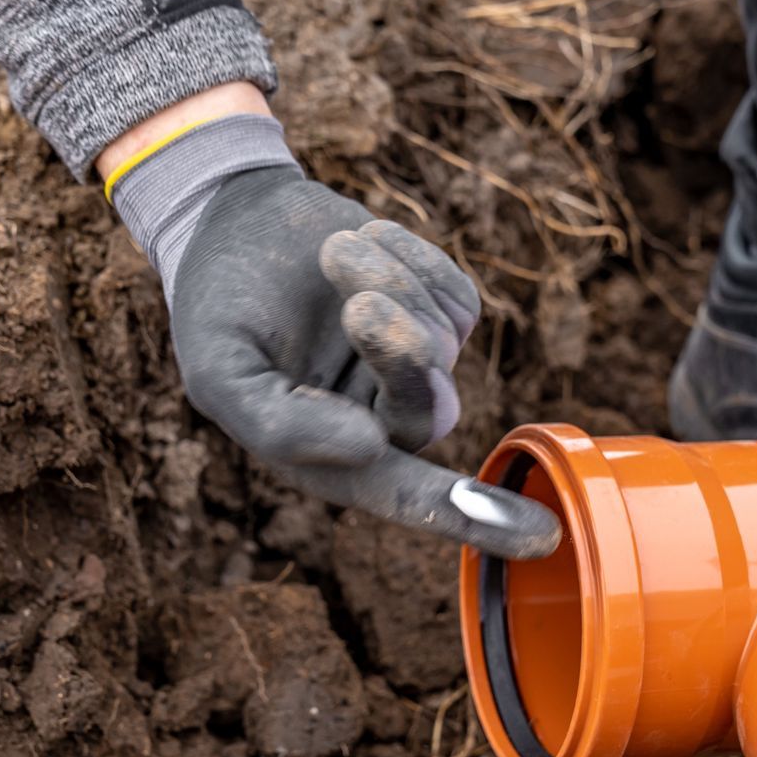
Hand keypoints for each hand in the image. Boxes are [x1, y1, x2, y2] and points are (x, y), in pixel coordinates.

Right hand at [167, 166, 560, 558]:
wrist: (236, 218)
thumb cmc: (218, 304)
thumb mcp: (218, 369)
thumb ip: (278, 425)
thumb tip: (368, 449)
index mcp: (328, 456)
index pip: (403, 494)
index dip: (467, 517)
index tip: (537, 537)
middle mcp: (382, 421)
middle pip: (429, 406)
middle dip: (399, 349)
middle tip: (355, 303)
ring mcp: (419, 366)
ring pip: (443, 339)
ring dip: (389, 284)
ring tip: (332, 249)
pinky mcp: (440, 312)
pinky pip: (457, 294)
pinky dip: (411, 258)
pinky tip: (364, 240)